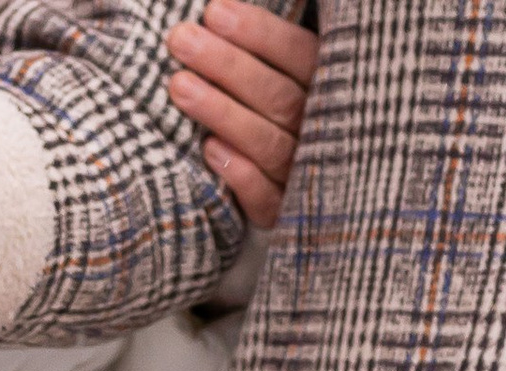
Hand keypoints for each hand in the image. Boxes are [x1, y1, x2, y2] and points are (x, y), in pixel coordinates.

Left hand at [168, 2, 317, 230]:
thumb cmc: (273, 109)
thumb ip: (262, 52)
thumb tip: (216, 13)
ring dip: (223, 113)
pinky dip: (239, 174)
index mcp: (328, 88)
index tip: (214, 12)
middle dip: (227, 66)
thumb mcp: (282, 74)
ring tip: (178, 86)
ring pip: (270, 144)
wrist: (299, 194)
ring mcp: (306, 176)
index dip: (259, 34)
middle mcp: (323, 131)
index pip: (300, 55)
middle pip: (279, 98)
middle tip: (181, 39)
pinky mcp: (285, 215)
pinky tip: (209, 150)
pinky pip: (266, 199)